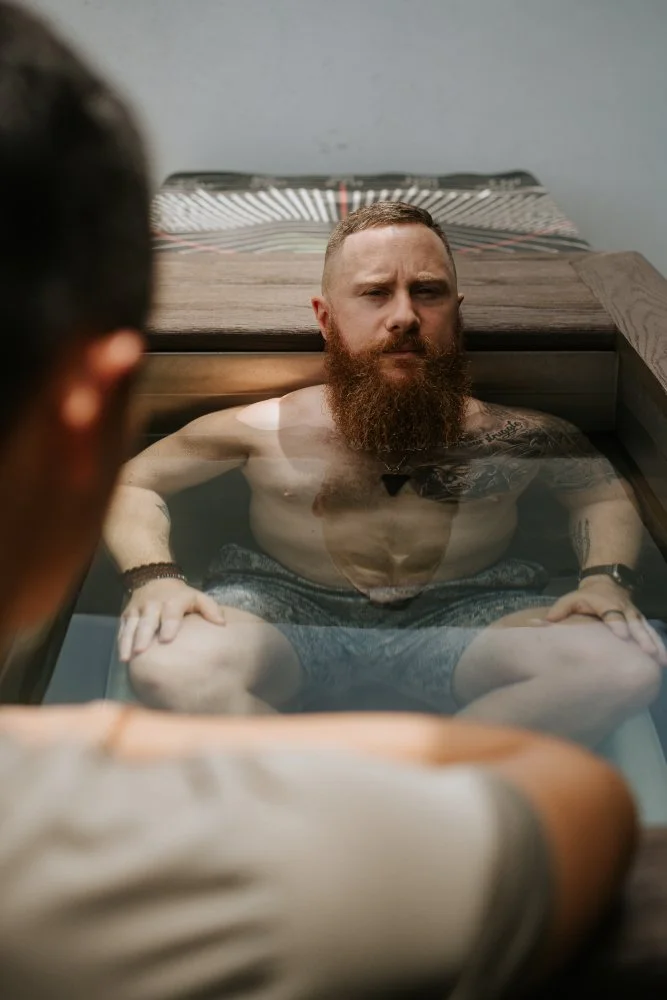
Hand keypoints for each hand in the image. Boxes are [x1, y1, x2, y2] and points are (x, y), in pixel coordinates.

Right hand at [118, 578, 224, 661]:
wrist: (154, 578)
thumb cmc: (180, 596)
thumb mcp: (197, 596)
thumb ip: (210, 609)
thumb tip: (221, 624)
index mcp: (172, 601)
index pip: (170, 613)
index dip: (169, 625)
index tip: (167, 639)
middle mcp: (152, 605)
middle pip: (147, 621)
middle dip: (144, 635)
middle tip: (141, 651)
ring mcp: (137, 611)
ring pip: (131, 626)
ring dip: (128, 641)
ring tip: (127, 658)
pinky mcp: (126, 616)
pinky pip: (122, 629)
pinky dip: (121, 642)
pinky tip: (122, 656)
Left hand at [545, 577, 666, 664]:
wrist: (607, 584)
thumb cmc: (585, 598)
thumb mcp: (570, 599)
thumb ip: (559, 611)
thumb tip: (542, 623)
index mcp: (605, 603)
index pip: (612, 613)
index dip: (617, 623)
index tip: (621, 635)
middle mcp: (623, 609)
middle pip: (633, 622)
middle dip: (641, 637)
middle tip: (648, 652)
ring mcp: (635, 615)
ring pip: (646, 629)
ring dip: (654, 643)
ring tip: (660, 659)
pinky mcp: (641, 621)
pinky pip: (652, 633)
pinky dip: (660, 644)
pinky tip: (665, 660)